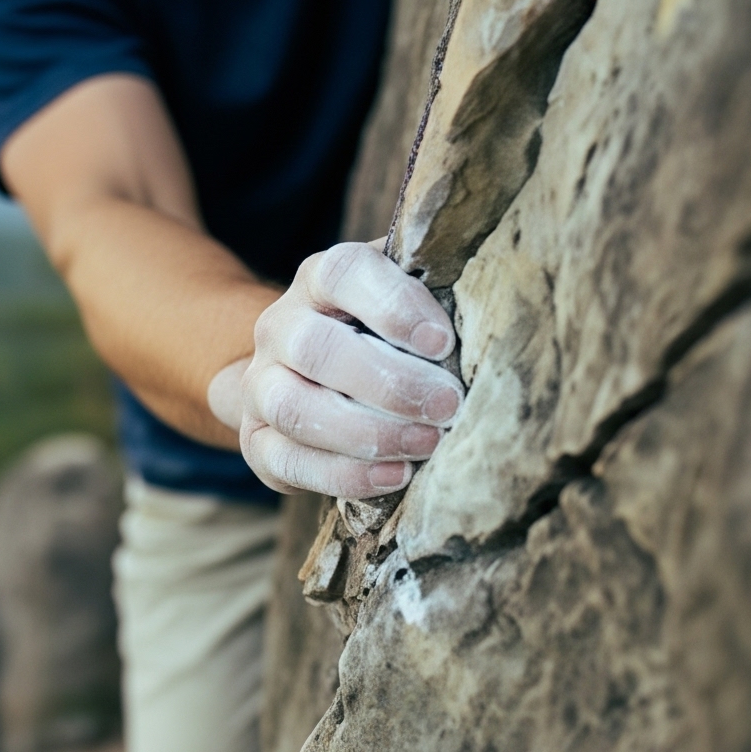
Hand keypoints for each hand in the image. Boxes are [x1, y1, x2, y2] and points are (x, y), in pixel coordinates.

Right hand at [208, 241, 462, 496]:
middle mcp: (280, 326)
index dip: (394, 307)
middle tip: (449, 407)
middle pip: (316, 349)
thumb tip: (494, 318)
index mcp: (320, 280)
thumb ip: (436, 301)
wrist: (304, 373)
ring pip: (295, 410)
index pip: (344, 274)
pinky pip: (286, 461)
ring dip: (367, 434)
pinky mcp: (256, 439)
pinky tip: (396, 476)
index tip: (443, 344)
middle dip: (390, 384)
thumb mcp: (405, 303)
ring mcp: (260, 385)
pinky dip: (344, 475)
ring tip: (426, 444)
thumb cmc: (380, 336)